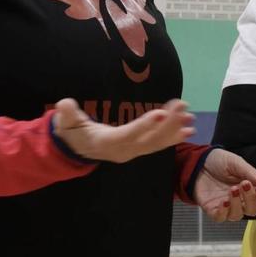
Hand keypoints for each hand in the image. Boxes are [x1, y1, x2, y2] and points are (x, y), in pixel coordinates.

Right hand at [52, 97, 193, 162]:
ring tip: (191, 118)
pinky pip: (158, 144)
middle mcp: (123, 150)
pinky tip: (188, 129)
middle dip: (167, 124)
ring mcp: (132, 152)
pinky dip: (173, 137)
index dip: (144, 126)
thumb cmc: (71, 132)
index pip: (128, 134)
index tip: (160, 114)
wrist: (76, 149)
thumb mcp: (65, 123)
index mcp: (106, 143)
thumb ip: (66, 115)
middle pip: (148, 139)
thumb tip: (64, 104)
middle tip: (183, 107)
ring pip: (156, 143)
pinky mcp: (138, 149)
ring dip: (175, 131)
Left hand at [192, 149, 255, 222]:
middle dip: (251, 198)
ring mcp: (227, 207)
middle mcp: (241, 201)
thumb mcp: (235, 162)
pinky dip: (223, 211)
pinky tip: (223, 201)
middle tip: (244, 184)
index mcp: (251, 190)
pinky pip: (221, 217)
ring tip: (232, 189)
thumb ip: (248, 171)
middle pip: (253, 210)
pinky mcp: (213, 210)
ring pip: (238, 215)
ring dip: (237, 203)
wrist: (198, 162)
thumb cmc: (219, 162)